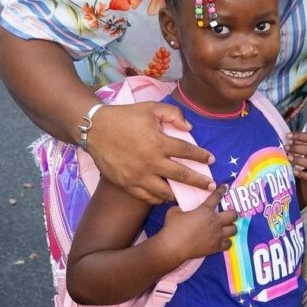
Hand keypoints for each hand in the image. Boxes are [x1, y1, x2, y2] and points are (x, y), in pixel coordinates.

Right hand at [87, 101, 215, 204]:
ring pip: (165, 192)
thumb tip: (189, 128)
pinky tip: (164, 197)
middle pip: (182, 175)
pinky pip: (147, 197)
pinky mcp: (127, 184)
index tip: (211, 160)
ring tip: (186, 194)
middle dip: (199, 181)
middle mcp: (151, 162)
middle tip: (211, 186)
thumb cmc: (124, 117)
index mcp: (159, 142)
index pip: (187, 151)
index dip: (202, 156)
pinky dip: (158, 198)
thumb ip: (173, 114)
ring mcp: (138, 176)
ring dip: (178, 193)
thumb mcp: (150, 108)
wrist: (94, 129)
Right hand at [159, 185, 237, 261]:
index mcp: (205, 210)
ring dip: (231, 227)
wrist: (173, 247)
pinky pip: (228, 244)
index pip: (217, 196)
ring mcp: (217, 235)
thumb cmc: (173, 228)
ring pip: (234, 229)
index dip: (222, 190)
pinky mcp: (216, 247)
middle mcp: (215, 221)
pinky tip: (223, 240)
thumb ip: (181, 208)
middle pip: (233, 215)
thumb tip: (181, 210)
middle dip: (232, 214)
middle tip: (227, 215)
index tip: (226, 187)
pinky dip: (227, 241)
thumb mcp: (174, 212)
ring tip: (227, 228)